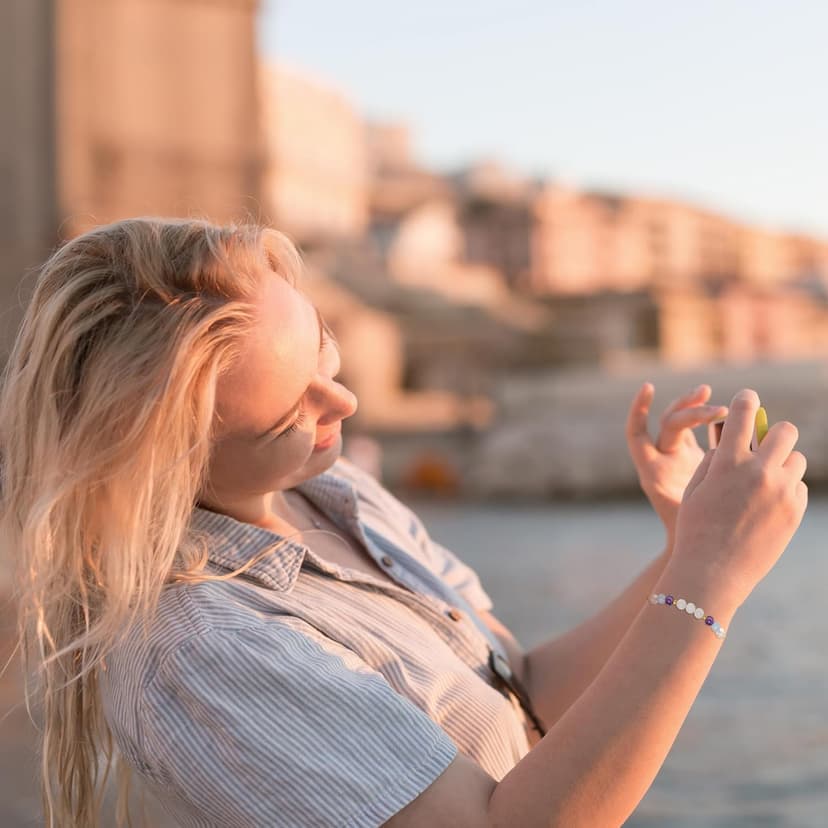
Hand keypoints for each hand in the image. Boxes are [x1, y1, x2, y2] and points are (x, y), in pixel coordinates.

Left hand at [626, 383, 727, 545]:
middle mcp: (662, 459)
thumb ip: (700, 484)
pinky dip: (713, 421)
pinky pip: (700, 432)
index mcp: (652, 472)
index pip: (637, 433)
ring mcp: (678, 456)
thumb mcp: (692, 509)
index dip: (639, 410)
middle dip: (692, 412)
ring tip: (716, 400)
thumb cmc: (692, 534)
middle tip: (719, 411)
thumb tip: (723, 453)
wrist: (696, 549)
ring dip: (699, 407)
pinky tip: (731, 414)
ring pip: (683, 422)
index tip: (648, 388)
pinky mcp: (695, 457)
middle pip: (670, 424)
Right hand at [672, 388, 806, 607]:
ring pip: (796, 460)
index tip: (748, 398)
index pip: (745, 412)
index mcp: (728, 461)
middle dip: (774, 434)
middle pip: (785, 431)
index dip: (746, 400)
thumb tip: (733, 438)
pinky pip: (798, 487)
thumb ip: (716, 459)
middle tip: (764, 446)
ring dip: (782, 464)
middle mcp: (759, 471)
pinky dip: (785, 490)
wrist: (713, 572)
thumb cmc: (696, 527)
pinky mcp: (795, 511)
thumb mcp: (696, 487)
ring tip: (763, 483)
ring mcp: (781, 491)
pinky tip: (766, 507)